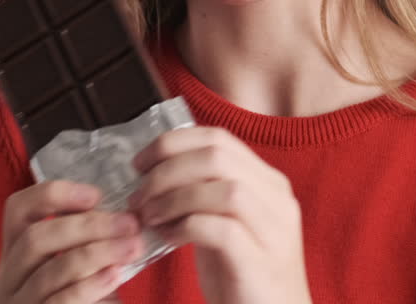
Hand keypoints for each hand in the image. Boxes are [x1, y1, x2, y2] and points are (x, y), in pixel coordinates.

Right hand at [0, 180, 143, 303]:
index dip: (54, 195)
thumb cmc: (83, 301)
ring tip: (132, 247)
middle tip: (129, 223)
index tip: (96, 195)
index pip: (17, 210)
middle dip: (87, 226)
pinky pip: (60, 301)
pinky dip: (90, 285)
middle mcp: (6, 279)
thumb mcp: (77, 266)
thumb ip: (86, 240)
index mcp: (14, 254)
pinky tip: (115, 275)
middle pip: (35, 239)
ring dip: (97, 253)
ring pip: (50, 271)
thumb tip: (121, 217)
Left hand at [127, 127, 312, 303]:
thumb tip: (153, 172)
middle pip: (217, 156)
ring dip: (173, 198)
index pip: (218, 138)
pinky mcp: (261, 261)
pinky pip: (219, 229)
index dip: (172, 144)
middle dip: (167, 170)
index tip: (140, 163)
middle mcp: (277, 198)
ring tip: (148, 216)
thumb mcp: (223, 224)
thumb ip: (202, 195)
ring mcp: (273, 229)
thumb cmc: (242, 277)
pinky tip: (167, 238)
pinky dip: (185, 226)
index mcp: (267, 181)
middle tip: (139, 194)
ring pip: (221, 188)